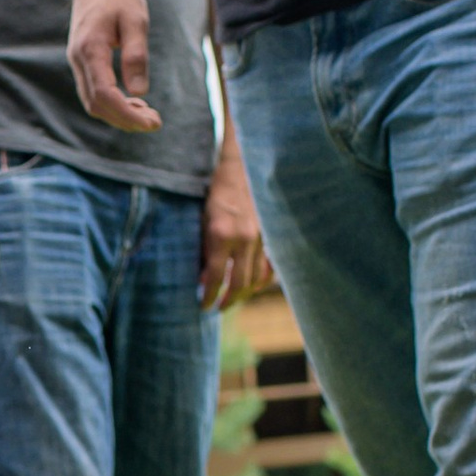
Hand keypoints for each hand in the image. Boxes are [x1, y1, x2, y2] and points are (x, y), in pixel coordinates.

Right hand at [68, 0, 159, 131]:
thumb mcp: (135, 20)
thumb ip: (136, 55)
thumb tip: (140, 91)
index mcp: (90, 49)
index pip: (104, 94)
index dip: (128, 114)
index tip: (153, 121)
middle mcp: (78, 59)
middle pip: (96, 105)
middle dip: (125, 119)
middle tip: (155, 121)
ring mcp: (77, 62)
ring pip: (92, 103)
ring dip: (118, 114)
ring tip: (147, 112)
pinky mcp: (82, 63)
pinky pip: (92, 93)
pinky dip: (112, 104)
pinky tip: (133, 101)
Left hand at [198, 142, 267, 307]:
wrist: (244, 167)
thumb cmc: (218, 192)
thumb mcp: (203, 219)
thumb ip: (203, 250)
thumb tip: (203, 278)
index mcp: (221, 234)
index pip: (215, 277)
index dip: (209, 296)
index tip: (204, 306)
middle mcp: (244, 239)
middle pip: (239, 284)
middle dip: (228, 300)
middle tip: (219, 308)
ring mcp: (262, 238)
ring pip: (257, 278)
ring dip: (246, 293)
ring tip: (234, 299)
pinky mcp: (273, 235)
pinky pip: (271, 266)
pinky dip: (263, 280)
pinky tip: (254, 286)